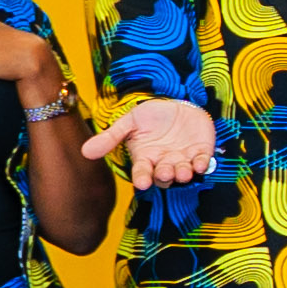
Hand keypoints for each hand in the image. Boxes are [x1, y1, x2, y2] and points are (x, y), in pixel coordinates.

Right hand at [85, 96, 217, 190]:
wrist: (176, 104)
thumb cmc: (150, 116)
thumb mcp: (129, 122)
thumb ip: (111, 137)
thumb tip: (85, 152)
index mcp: (145, 158)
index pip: (142, 172)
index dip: (142, 178)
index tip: (141, 183)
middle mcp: (164, 163)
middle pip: (164, 176)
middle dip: (164, 176)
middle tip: (163, 172)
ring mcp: (183, 159)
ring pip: (183, 172)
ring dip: (183, 173)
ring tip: (182, 172)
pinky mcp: (200, 152)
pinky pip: (202, 162)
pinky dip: (202, 164)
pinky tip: (200, 163)